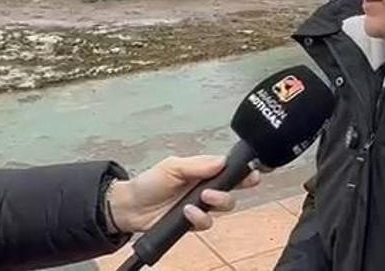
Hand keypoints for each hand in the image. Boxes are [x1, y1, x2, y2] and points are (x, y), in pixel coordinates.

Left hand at [107, 155, 260, 232]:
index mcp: (204, 170)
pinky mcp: (193, 222)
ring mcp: (201, 206)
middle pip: (234, 188)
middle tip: (243, 183)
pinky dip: (200, 218)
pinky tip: (188, 213)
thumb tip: (223, 161)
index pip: (230, 168)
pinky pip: (207, 223)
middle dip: (242, 185)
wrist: (130, 207)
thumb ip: (198, 165)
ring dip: (219, 202)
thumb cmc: (150, 182)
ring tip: (203, 198)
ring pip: (225, 207)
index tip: (254, 171)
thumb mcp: (172, 167)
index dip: (245, 170)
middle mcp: (206, 188)